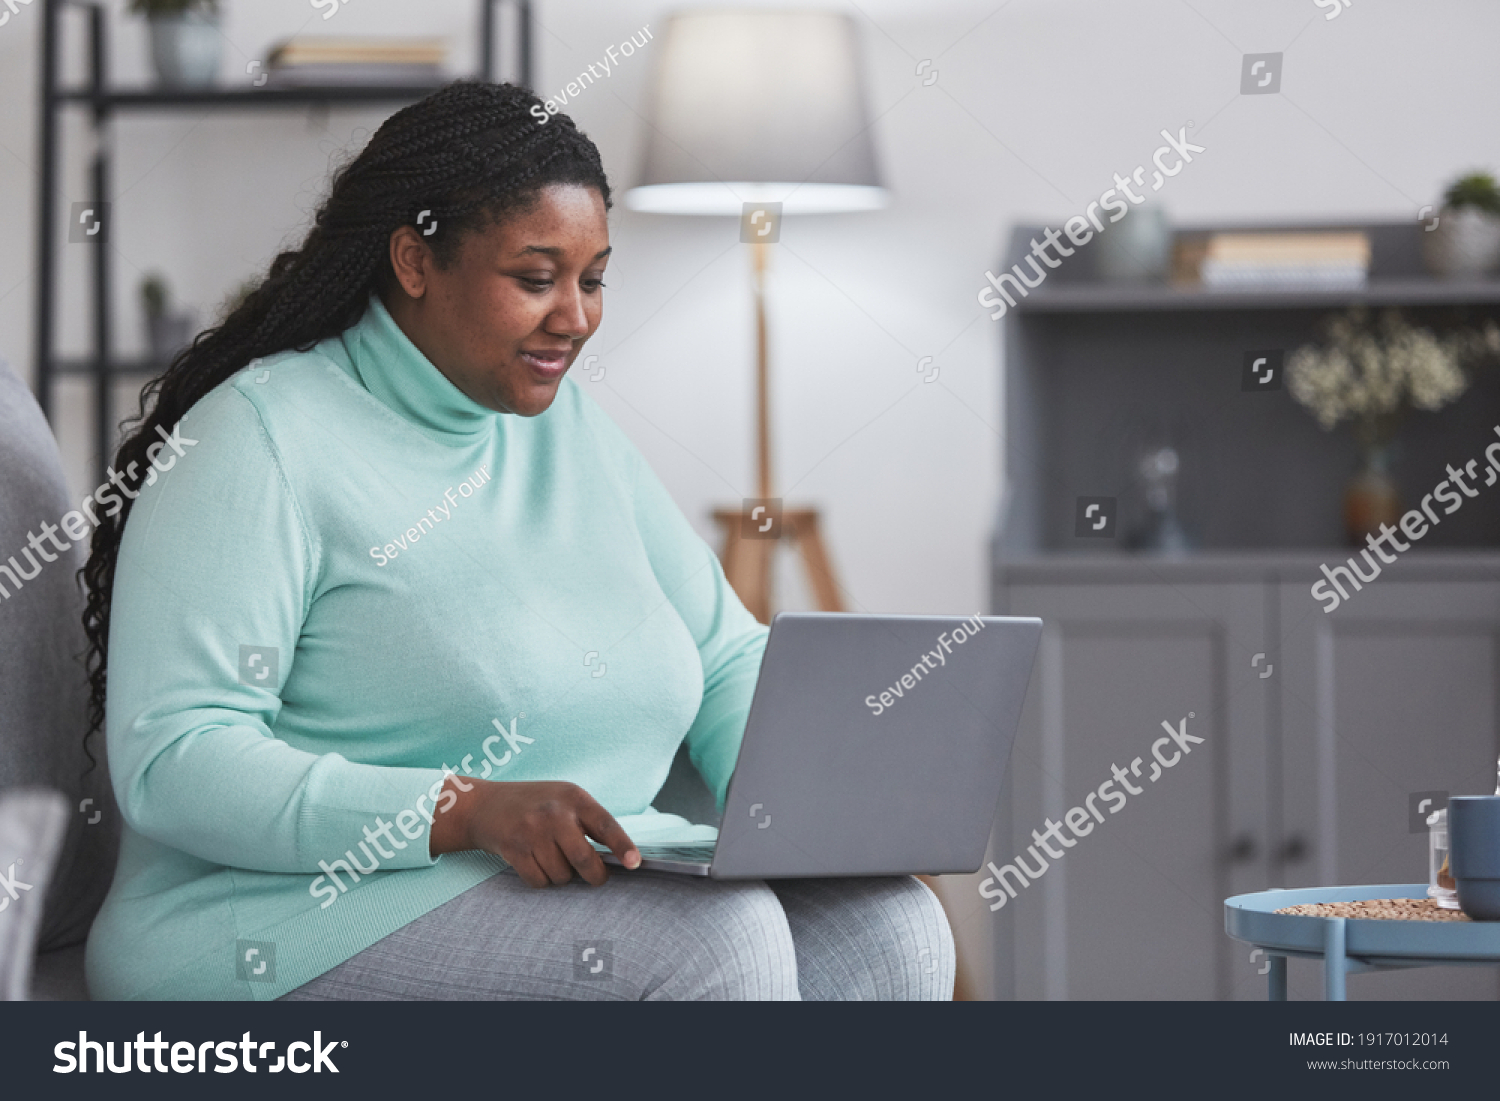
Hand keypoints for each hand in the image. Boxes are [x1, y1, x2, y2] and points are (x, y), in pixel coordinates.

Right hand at [429, 776, 639, 886]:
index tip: (634, 864)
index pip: (606, 825)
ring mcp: (532, 832)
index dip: (622, 846)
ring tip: (553, 858)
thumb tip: (618, 857)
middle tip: (595, 877)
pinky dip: (542, 881)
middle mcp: (554, 813)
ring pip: (562, 876)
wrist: (483, 805)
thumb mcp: (564, 798)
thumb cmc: (535, 804)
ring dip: (562, 876)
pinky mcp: (514, 850)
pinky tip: (536, 863)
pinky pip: (540, 882)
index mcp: (574, 797)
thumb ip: (589, 821)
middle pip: (584, 860)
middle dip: (594, 876)